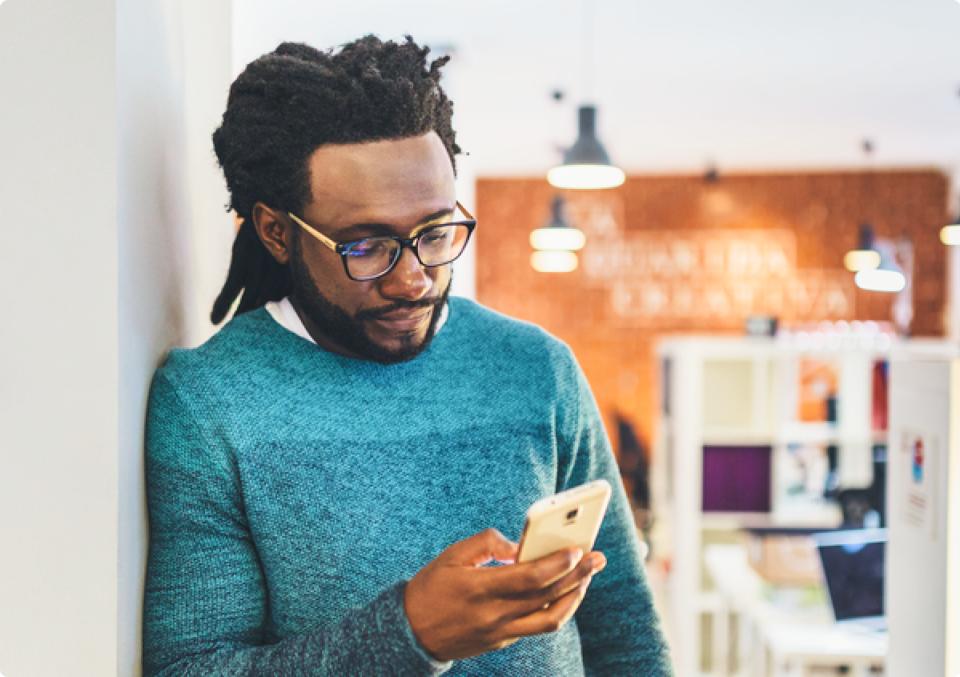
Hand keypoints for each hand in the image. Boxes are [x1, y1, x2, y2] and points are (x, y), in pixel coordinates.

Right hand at [403, 528, 606, 661]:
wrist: (411, 632)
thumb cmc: (431, 586)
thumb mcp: (452, 555)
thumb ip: (487, 543)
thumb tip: (519, 545)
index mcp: (479, 588)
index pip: (529, 578)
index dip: (557, 564)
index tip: (577, 550)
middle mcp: (494, 614)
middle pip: (547, 596)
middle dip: (577, 576)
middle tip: (598, 558)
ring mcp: (500, 632)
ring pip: (549, 619)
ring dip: (574, 597)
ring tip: (587, 578)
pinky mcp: (502, 641)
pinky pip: (536, 626)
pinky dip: (555, 607)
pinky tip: (564, 591)